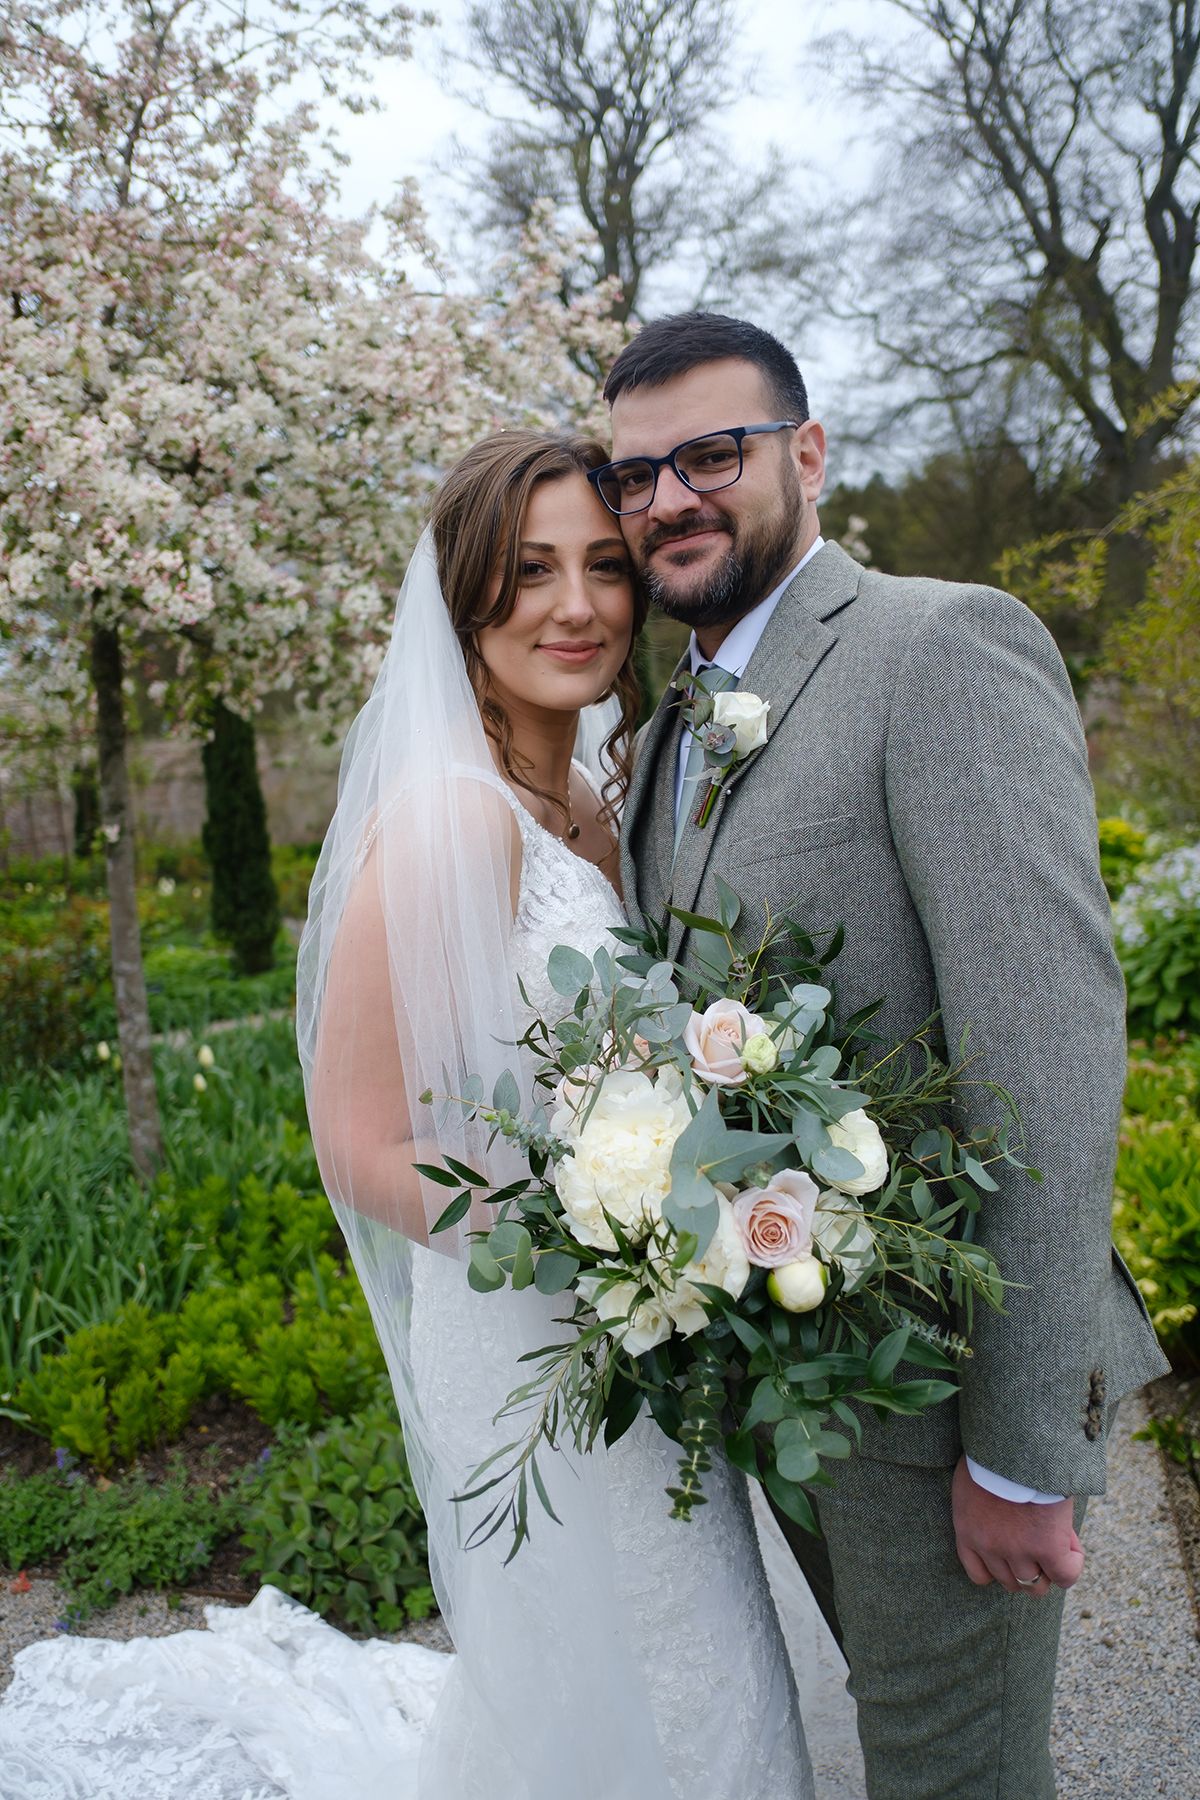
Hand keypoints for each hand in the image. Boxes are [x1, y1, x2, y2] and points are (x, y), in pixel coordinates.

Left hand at [951, 1455, 1083, 1595]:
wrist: (1014, 1443)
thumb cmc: (993, 1452)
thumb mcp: (974, 1480)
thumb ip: (981, 1505)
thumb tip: (997, 1510)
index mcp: (967, 1531)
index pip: (978, 1573)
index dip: (1000, 1569)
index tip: (1013, 1555)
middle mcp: (989, 1546)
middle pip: (1010, 1581)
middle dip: (1028, 1568)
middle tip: (1041, 1545)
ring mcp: (1017, 1550)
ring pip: (1035, 1584)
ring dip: (1049, 1569)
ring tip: (1059, 1544)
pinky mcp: (1046, 1547)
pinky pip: (1064, 1575)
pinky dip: (1072, 1565)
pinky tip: (1073, 1548)